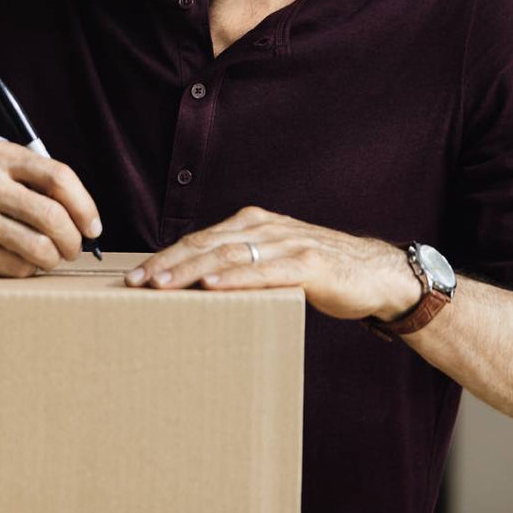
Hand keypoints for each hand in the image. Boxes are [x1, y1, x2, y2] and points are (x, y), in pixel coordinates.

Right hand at [0, 141, 101, 276]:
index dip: (85, 206)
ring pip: (39, 247)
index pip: (59, 178)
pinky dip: (31, 267)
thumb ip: (42, 180)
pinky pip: (18, 267)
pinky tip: (25, 259)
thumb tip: (86, 219)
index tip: (93, 226)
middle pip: (52, 216)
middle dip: (74, 239)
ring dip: (56, 257)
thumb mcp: (5, 164)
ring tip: (54, 255)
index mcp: (2, 157)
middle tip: (75, 247)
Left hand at [124, 206, 421, 321]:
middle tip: (135, 282)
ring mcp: (287, 242)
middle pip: (206, 243)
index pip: (200, 240)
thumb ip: (243, 265)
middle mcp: (266, 227)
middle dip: (167, 263)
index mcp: (253, 223)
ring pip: (229, 254)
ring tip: (162, 284)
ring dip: (192, 270)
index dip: (166, 256)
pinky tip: (212, 285)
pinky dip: (236, 277)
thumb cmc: (321, 271)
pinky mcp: (308, 262)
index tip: (135, 276)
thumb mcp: (275, 262)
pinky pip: (265, 270)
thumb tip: (198, 288)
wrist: (376, 275)